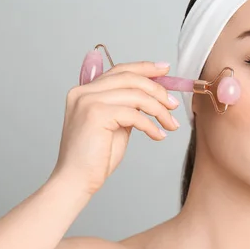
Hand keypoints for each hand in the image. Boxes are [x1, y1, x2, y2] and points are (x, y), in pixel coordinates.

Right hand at [51, 61, 179, 193]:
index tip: (165, 69)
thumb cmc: (94, 157)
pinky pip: (134, 114)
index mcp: (85, 91)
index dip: (144, 68)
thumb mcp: (115, 125)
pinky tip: (158, 135)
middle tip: (173, 104)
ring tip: (171, 124)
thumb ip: (126, 107)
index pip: (119, 70)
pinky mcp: (96, 115)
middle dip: (157, 89)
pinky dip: (151, 125)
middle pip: (129, 78)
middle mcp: (83, 92)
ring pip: (135, 95)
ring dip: (159, 110)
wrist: (76, 180)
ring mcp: (88, 101)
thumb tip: (152, 96)